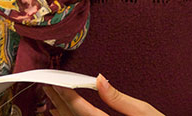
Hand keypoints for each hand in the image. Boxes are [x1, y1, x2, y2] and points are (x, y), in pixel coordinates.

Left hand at [43, 74, 163, 115]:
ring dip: (60, 112)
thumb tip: (100, 79)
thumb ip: (119, 98)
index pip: (83, 111)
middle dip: (59, 102)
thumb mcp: (144, 112)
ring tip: (50, 97)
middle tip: (47, 85)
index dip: (67, 96)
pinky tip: (60, 113)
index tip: (55, 83)